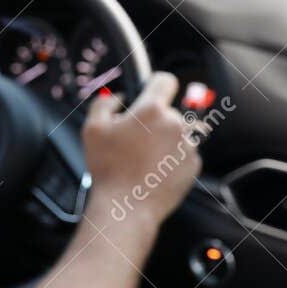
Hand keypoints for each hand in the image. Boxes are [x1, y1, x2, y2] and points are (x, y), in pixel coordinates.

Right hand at [81, 72, 202, 232]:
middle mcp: (175, 124)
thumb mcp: (92, 128)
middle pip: (168, 112)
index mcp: (152, 110)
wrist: (127, 207)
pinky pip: (183, 154)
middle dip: (153, 121)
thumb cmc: (109, 169)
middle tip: (133, 140)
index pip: (165, 80)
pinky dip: (172, 159)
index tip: (148, 91)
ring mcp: (188, 145)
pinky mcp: (194, 165)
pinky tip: (153, 170)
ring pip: (176, 133)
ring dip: (164, 140)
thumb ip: (104, 103)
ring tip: (143, 159)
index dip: (155, 83)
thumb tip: (118, 97)